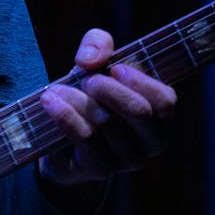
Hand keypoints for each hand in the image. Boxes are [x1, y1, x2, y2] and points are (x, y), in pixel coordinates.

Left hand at [37, 28, 176, 186]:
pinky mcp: (102, 169)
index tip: (115, 68)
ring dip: (78, 100)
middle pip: (138, 112)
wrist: (62, 137)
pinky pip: (86, 139)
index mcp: (159, 114)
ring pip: (106, 123)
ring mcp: (129, 159)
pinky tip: (50, 102)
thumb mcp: (95, 61)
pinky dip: (65, 116)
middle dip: (108, 89)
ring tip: (56, 90)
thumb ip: (98, 44)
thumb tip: (90, 60)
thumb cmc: (89, 93)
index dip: (140, 82)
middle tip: (87, 80)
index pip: (164, 101)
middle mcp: (151, 140)